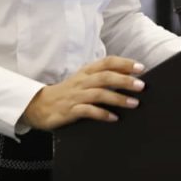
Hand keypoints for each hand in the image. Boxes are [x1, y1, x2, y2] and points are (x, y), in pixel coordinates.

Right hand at [19, 56, 145, 130]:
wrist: (39, 105)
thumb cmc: (66, 92)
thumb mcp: (83, 80)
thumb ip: (101, 77)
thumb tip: (128, 77)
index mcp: (86, 71)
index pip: (107, 62)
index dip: (124, 63)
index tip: (140, 67)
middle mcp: (82, 81)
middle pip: (106, 76)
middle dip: (125, 80)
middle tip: (141, 85)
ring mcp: (76, 95)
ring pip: (99, 93)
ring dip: (118, 98)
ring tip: (134, 103)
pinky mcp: (70, 110)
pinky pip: (88, 111)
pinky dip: (102, 114)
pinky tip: (114, 118)